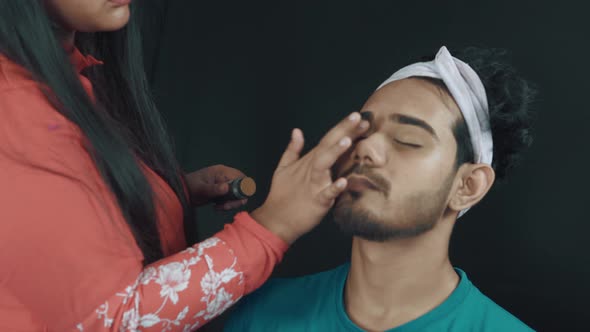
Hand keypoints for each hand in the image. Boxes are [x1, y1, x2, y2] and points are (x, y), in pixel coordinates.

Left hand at [185, 165, 247, 209]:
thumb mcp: (201, 189)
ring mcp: (223, 184)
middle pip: (241, 187)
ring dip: (232, 203)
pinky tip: (217, 207)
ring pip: (236, 194)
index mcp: (221, 171)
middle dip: (237, 198)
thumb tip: (227, 187)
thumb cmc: (189, 187)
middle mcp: (225, 176)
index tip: (236, 199)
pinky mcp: (221, 192)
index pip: (240, 178)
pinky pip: (230, 198)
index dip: (242, 188)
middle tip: (227, 206)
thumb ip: (214, 189)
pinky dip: (227, 204)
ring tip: (221, 207)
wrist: (181, 193)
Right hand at [251, 112, 368, 243]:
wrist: (275, 220)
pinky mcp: (316, 202)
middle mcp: (312, 169)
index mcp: (308, 161)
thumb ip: (293, 149)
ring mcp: (313, 185)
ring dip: (335, 152)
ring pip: (324, 165)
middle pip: (328, 145)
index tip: (357, 116)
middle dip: (343, 131)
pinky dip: (333, 188)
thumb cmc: (281, 194)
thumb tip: (297, 131)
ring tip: (348, 140)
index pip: (327, 140)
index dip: (342, 128)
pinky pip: (326, 194)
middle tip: (359, 117)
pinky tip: (343, 182)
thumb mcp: (283, 168)